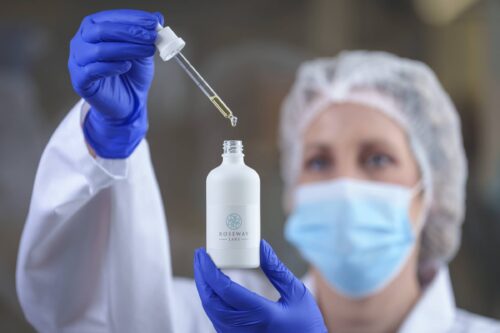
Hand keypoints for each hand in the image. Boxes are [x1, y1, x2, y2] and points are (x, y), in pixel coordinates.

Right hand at [68, 9, 162, 157]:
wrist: (127, 103)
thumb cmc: (131, 75)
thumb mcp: (142, 52)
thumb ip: (146, 35)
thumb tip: (157, 16)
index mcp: (93, 29)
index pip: (110, 17)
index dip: (133, 18)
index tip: (153, 22)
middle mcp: (81, 41)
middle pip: (102, 30)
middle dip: (130, 31)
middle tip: (151, 36)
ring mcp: (77, 61)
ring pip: (98, 50)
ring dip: (126, 48)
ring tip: (146, 51)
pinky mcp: (80, 80)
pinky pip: (92, 70)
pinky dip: (112, 66)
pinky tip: (126, 66)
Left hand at [194, 240, 326, 332]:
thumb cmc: (307, 324)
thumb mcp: (296, 293)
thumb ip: (276, 269)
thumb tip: (260, 245)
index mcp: (261, 314)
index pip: (225, 290)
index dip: (210, 270)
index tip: (203, 253)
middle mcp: (245, 329)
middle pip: (211, 302)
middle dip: (201, 277)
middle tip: (200, 256)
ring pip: (211, 313)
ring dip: (204, 289)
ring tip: (205, 269)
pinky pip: (218, 321)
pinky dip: (211, 302)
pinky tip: (214, 289)